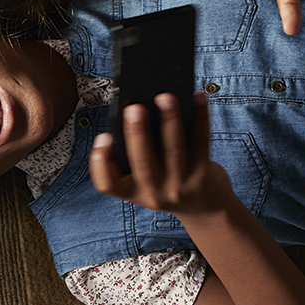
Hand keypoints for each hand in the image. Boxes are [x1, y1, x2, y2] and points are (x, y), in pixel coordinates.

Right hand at [89, 92, 231, 217]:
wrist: (204, 207)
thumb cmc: (166, 182)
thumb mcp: (145, 179)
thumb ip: (135, 153)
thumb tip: (139, 109)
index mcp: (131, 190)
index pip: (106, 184)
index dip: (100, 162)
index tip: (103, 137)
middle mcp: (153, 192)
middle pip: (142, 162)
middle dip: (137, 133)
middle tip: (134, 108)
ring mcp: (179, 185)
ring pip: (173, 150)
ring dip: (169, 121)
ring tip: (166, 97)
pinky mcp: (202, 175)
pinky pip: (200, 142)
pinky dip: (200, 118)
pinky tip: (198, 98)